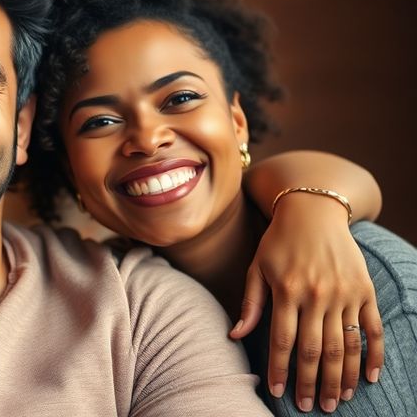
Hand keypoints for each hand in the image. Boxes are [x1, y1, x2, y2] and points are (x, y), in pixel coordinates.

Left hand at [230, 192, 382, 412]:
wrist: (314, 211)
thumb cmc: (278, 242)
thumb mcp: (257, 268)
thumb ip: (250, 303)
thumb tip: (235, 335)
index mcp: (287, 291)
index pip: (282, 341)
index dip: (280, 369)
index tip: (279, 392)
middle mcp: (317, 294)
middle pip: (316, 350)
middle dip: (313, 383)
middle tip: (313, 407)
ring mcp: (344, 293)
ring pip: (345, 345)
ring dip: (343, 377)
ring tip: (338, 400)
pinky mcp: (365, 290)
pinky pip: (372, 328)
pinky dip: (373, 355)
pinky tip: (369, 378)